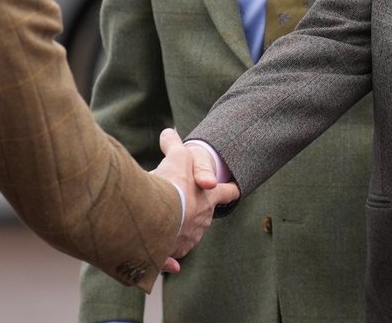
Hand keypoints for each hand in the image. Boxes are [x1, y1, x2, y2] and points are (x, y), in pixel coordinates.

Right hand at [151, 128, 239, 271]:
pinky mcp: (172, 252)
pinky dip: (167, 259)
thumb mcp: (176, 157)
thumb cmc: (171, 185)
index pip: (226, 192)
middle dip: (196, 211)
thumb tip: (168, 131)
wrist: (156, 218)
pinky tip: (164, 260)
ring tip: (166, 226)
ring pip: (187, 236)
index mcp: (208, 196)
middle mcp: (202, 220)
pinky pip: (170, 257)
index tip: (235, 190)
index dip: (230, 190)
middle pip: (205, 216)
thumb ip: (173, 144)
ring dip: (178, 232)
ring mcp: (189, 238)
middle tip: (184, 205)